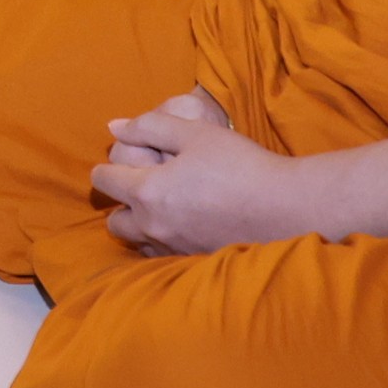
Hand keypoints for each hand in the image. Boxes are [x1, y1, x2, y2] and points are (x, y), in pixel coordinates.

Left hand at [90, 91, 331, 255]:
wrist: (284, 207)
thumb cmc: (238, 164)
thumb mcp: (194, 132)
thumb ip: (149, 126)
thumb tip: (114, 127)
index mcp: (147, 191)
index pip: (103, 180)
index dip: (108, 167)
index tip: (123, 161)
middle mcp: (153, 226)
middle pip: (114, 221)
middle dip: (120, 204)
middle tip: (143, 185)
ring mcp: (172, 248)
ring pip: (136, 242)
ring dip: (140, 225)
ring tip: (163, 206)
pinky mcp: (192, 261)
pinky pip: (161, 254)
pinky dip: (162, 240)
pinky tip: (183, 223)